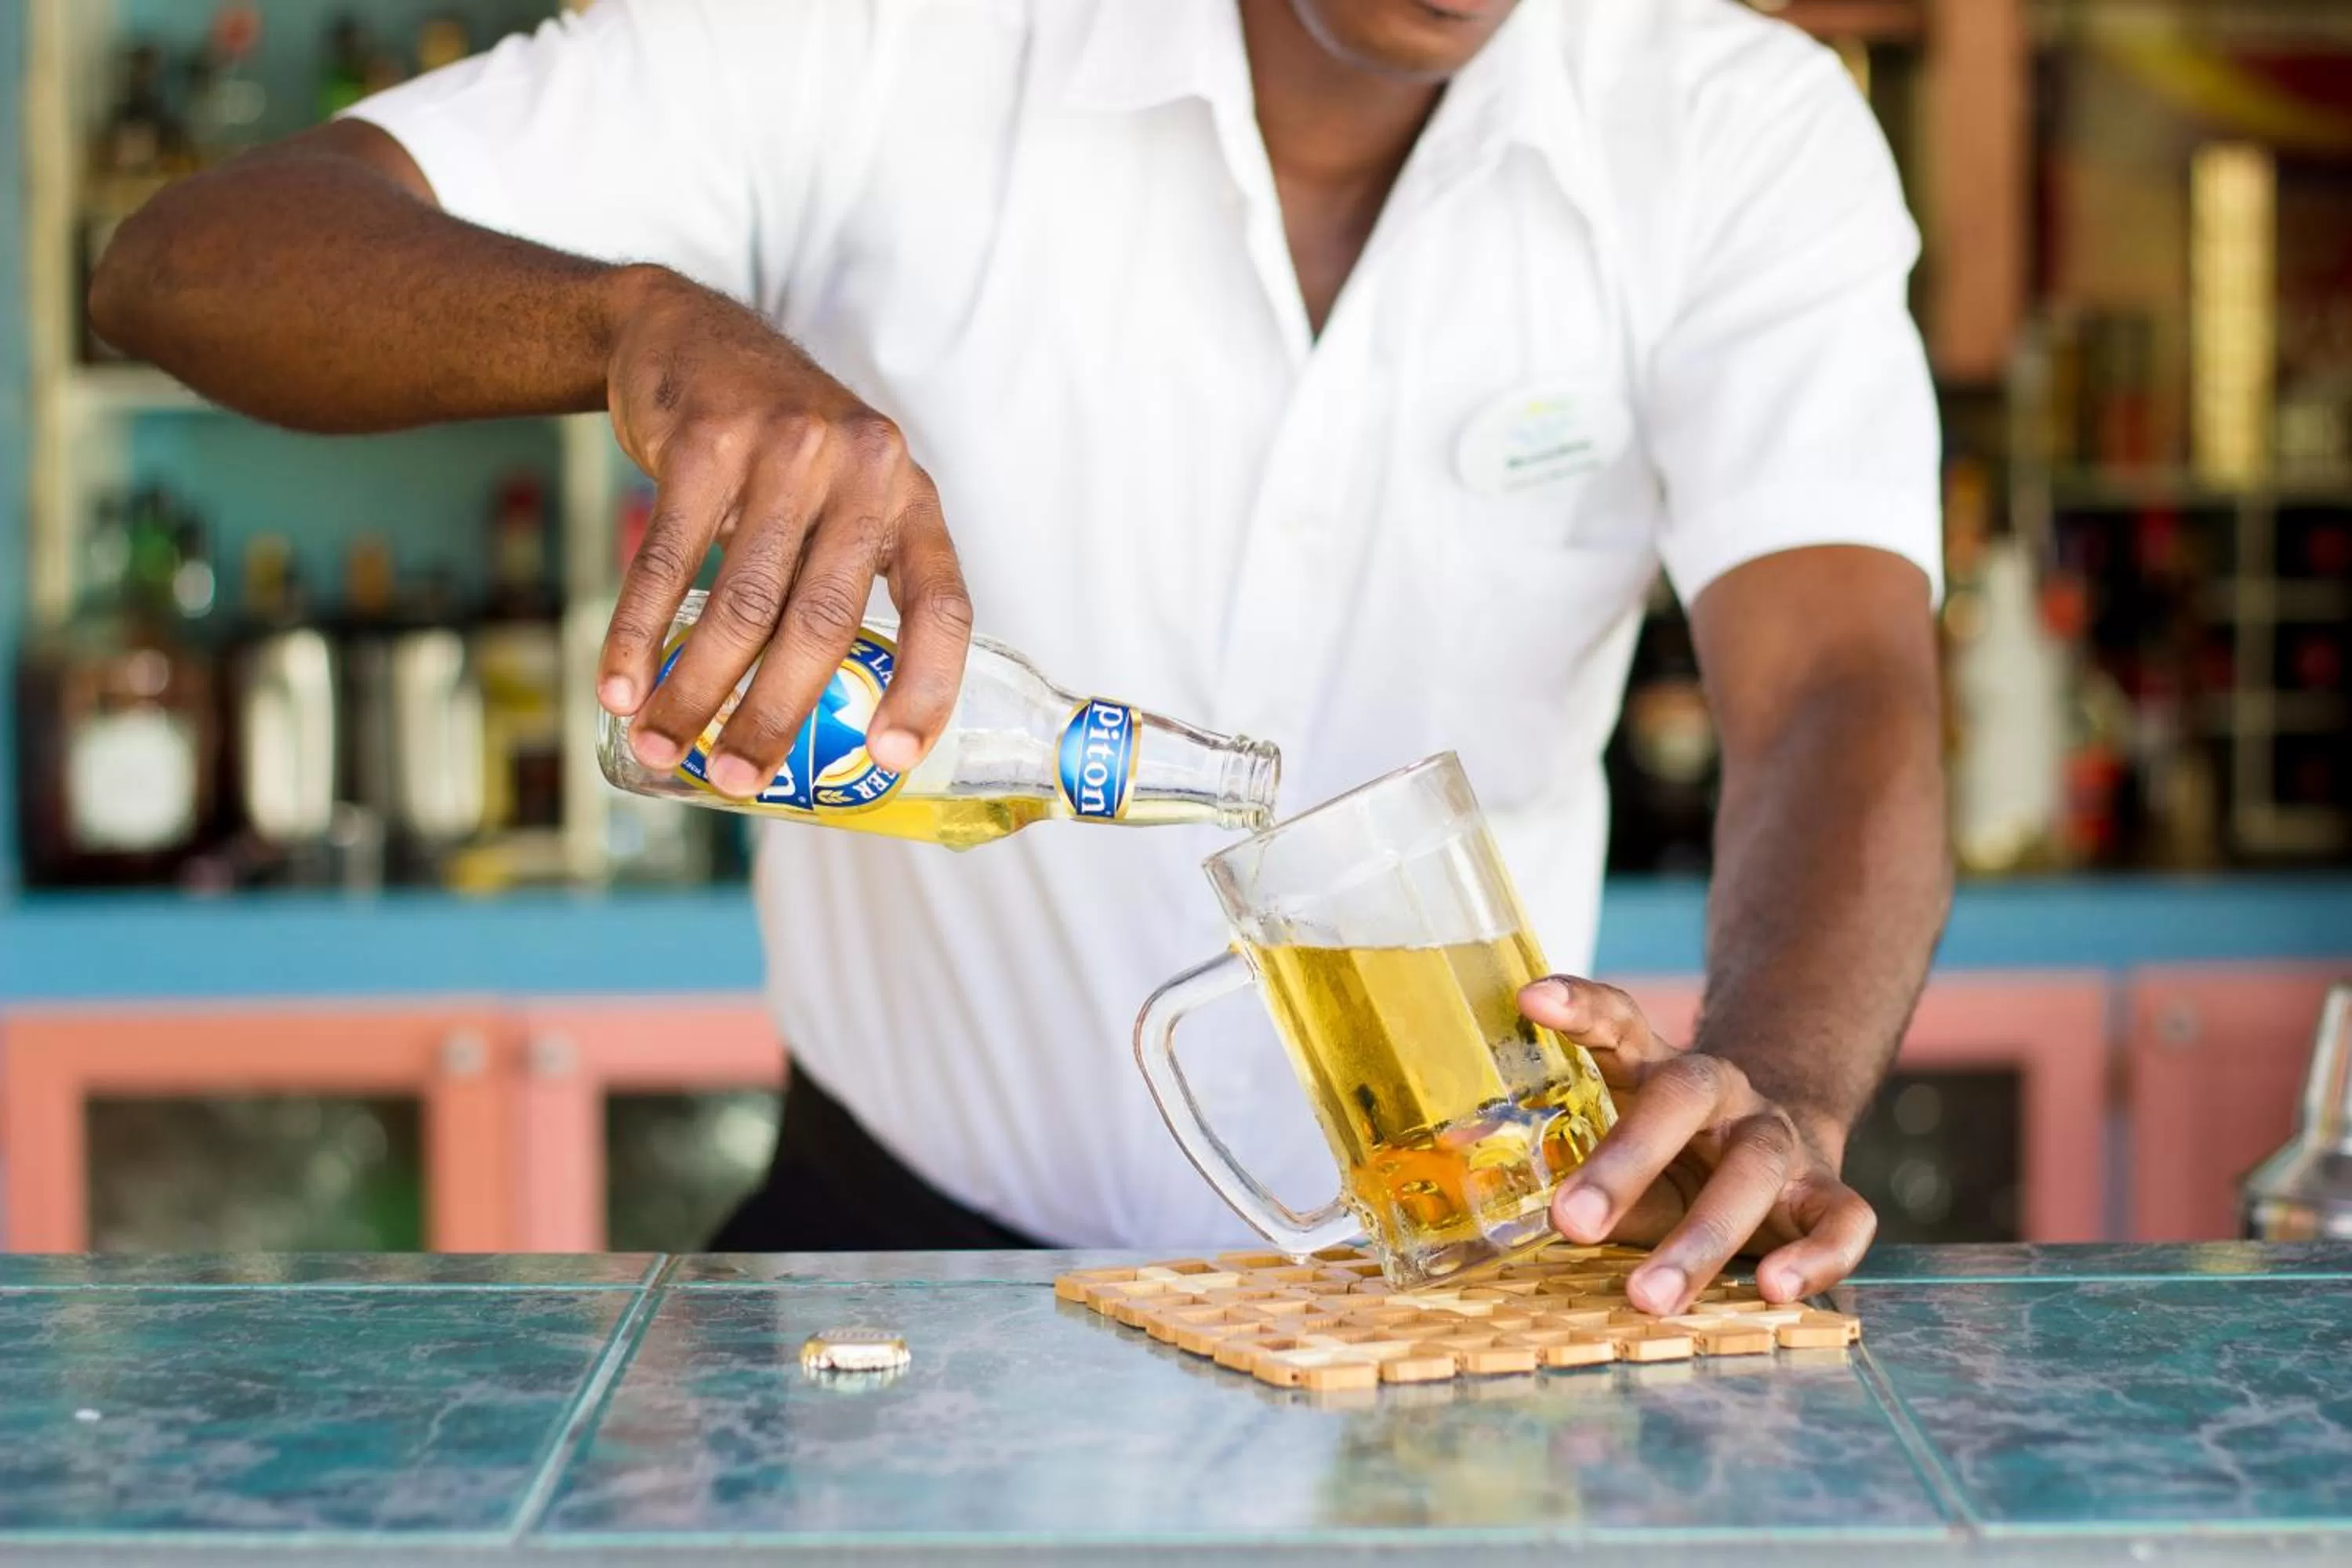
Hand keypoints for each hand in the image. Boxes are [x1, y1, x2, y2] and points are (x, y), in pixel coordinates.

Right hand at [596, 267, 973, 794]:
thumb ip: (849, 583)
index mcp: (910, 501)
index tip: (887, 757)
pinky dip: (639, 633)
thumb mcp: (845, 497)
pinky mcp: (706, 440)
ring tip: (662, 744)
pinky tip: (619, 685)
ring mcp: (787, 449)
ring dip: (696, 689)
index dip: (925, 689)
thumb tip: (828, 729)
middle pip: (823, 623)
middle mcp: (864, 470)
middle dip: (774, 716)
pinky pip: (669, 561)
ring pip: (741, 603)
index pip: (943, 607)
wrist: (687, 331)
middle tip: (736, 781)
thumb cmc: (778, 453)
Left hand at [1519, 975, 1876, 1315]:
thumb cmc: (1678, 1171)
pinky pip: (1841, 1218)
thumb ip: (1598, 1193)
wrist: (1780, 1164)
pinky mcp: (1827, 1191)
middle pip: (1683, 1097)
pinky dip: (1815, 1257)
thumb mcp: (1631, 1173)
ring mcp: (1779, 1138)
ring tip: (1648, 1297)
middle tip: (1569, 1222)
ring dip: (1701, 1237)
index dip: (1580, 1006)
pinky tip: (1776, 1290)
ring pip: (1754, 1168)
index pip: (1619, 1023)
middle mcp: (1721, 1092)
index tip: (1532, 999)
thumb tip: (1542, 1225)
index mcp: (1657, 1070)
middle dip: (1626, 1161)